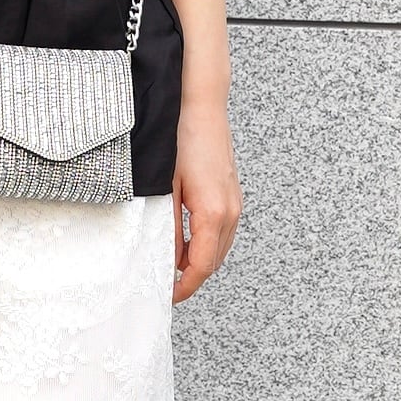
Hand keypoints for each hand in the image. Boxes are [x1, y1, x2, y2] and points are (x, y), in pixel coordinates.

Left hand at [169, 95, 241, 304]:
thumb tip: (166, 258)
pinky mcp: (232, 193)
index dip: (185, 286)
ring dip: (200, 260)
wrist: (200, 105)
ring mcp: (235, 202)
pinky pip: (223, 230)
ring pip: (220, 247)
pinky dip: (207, 243)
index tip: (168, 295)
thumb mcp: (165, 187)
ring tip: (172, 264)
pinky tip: (187, 239)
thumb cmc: (180, 139)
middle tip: (165, 284)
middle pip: (215, 260)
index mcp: (214, 213)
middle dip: (192, 276)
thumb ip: (167, 226)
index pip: (202, 265)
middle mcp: (231, 211)